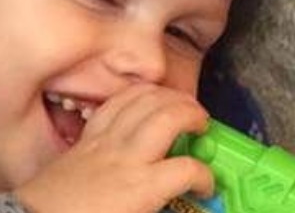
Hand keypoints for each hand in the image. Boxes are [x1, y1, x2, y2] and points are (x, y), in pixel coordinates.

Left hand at [14, 83, 212, 212]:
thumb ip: (159, 209)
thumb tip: (179, 206)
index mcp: (142, 188)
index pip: (189, 171)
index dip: (206, 178)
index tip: (206, 187)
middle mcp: (128, 157)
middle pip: (170, 116)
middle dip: (194, 114)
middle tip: (203, 125)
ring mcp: (106, 141)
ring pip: (145, 100)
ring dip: (170, 96)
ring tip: (182, 104)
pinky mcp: (88, 136)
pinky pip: (117, 102)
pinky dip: (138, 93)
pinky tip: (148, 97)